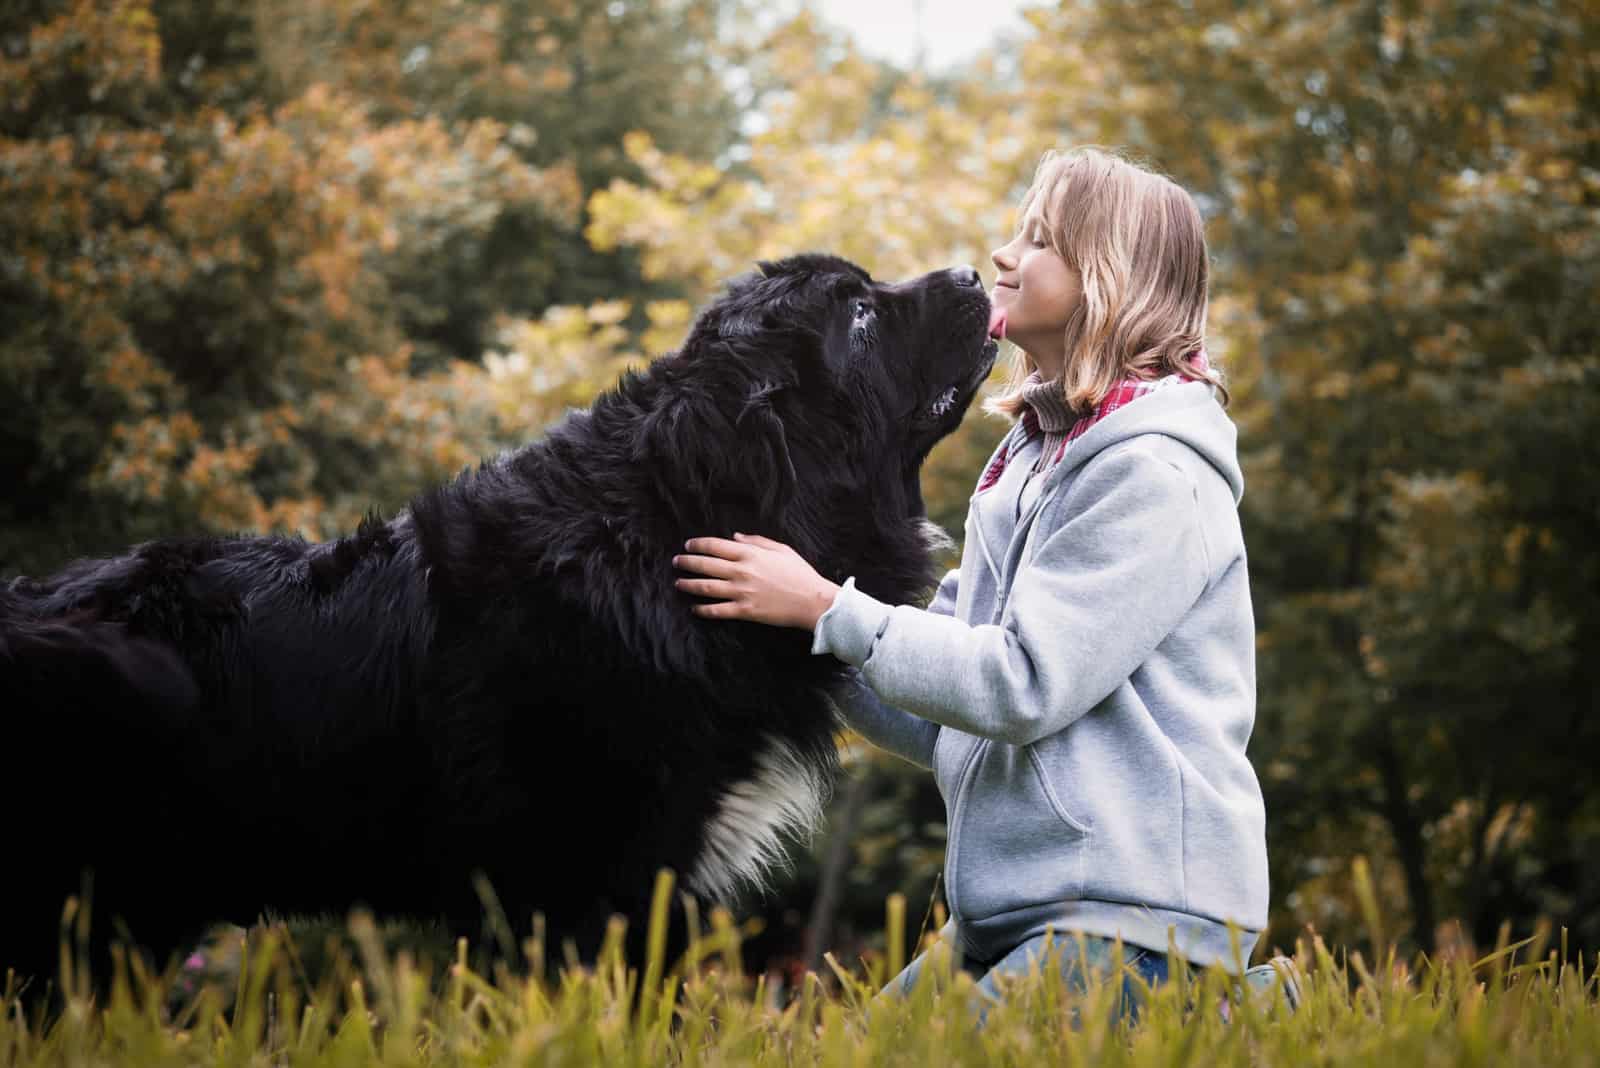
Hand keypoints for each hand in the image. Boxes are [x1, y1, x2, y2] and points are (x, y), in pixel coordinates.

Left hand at [672, 533, 840, 630]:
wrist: (812, 600)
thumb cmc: (800, 573)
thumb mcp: (781, 549)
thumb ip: (756, 541)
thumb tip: (735, 537)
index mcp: (750, 554)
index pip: (715, 545)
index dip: (698, 544)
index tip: (688, 545)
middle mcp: (741, 571)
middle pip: (705, 565)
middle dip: (686, 562)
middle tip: (676, 562)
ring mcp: (741, 592)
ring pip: (705, 587)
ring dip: (688, 585)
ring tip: (678, 583)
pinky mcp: (744, 611)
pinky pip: (717, 610)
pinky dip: (703, 609)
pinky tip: (694, 608)